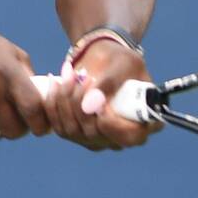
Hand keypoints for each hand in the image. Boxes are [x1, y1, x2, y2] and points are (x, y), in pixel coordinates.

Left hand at [42, 38, 164, 150]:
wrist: (102, 59)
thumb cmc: (119, 60)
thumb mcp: (120, 64)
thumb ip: (109, 83)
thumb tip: (88, 106)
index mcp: (144, 121)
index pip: (131, 137)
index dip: (114, 126)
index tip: (101, 106)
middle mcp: (121, 137)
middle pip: (96, 135)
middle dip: (80, 104)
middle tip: (78, 76)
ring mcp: (98, 139)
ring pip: (73, 131)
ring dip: (64, 100)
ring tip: (67, 73)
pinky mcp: (77, 134)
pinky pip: (59, 126)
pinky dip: (52, 103)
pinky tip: (54, 81)